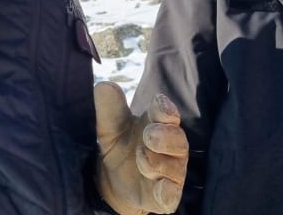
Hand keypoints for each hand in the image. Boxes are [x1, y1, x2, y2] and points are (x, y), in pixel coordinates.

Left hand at [94, 82, 188, 214]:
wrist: (114, 180)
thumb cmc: (120, 145)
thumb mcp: (109, 127)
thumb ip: (108, 108)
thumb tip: (105, 85)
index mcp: (158, 123)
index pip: (167, 112)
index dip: (165, 109)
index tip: (159, 106)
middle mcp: (170, 147)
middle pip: (177, 139)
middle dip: (165, 136)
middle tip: (148, 134)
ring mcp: (170, 172)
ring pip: (174, 166)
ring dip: (159, 162)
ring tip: (141, 157)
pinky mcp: (165, 196)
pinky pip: (171, 195)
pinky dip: (167, 192)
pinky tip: (161, 188)